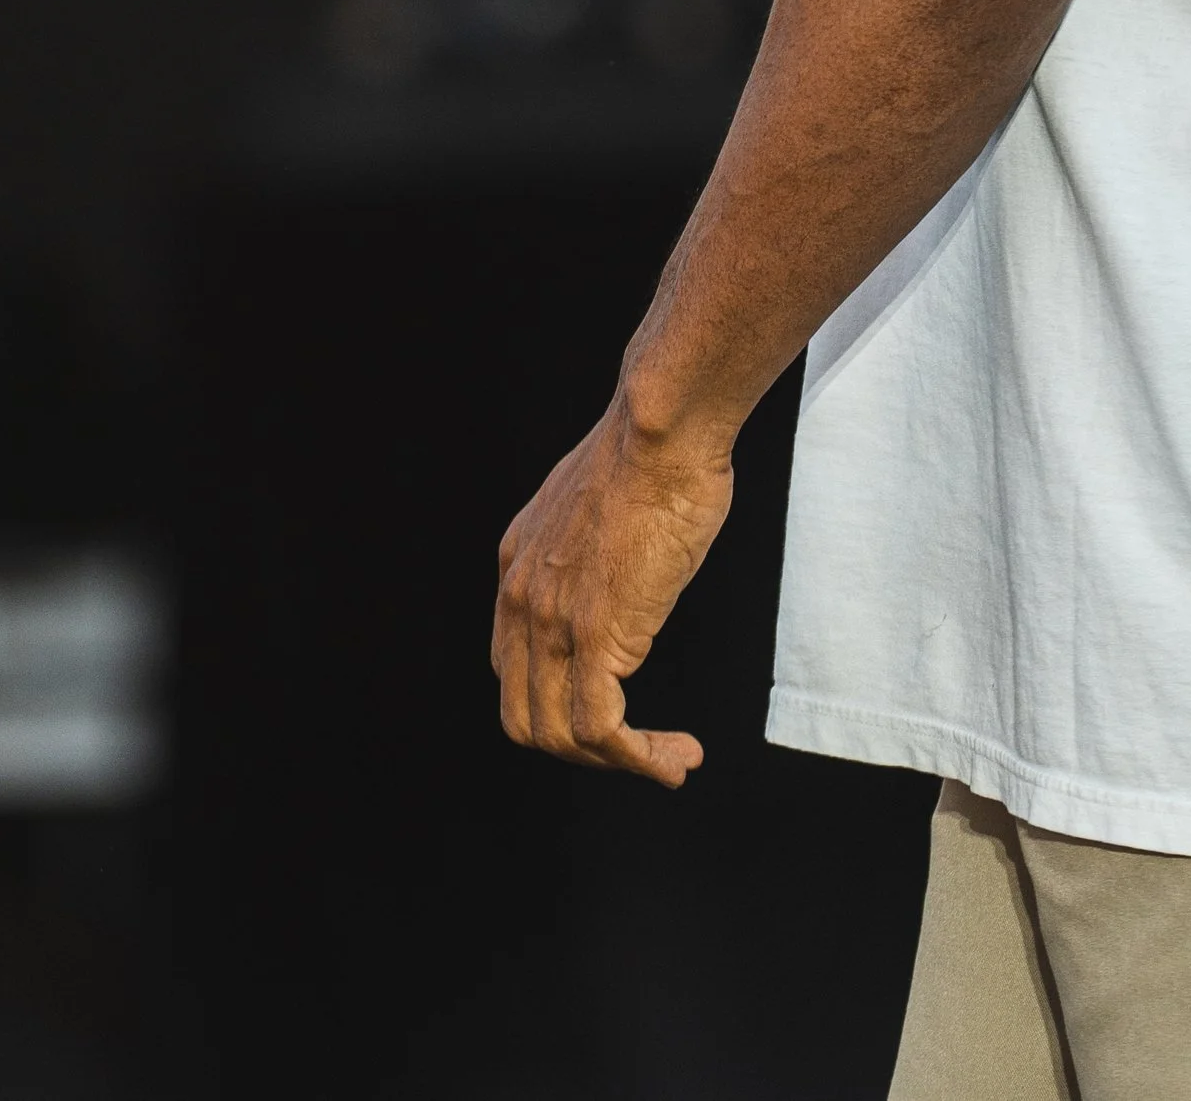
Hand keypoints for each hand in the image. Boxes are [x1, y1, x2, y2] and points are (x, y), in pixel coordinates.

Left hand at [492, 395, 733, 785]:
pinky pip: (600, 729)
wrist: (662, 425)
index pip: (514, 669)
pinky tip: (676, 759)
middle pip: (524, 717)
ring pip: (558, 736)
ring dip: (618, 764)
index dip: (560, 704)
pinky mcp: (594, 635)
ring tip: (672, 762)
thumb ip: (597, 543)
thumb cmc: (656, 449)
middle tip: (641, 751)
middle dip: (582, 750)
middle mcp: (521, 598)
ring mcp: (551, 620)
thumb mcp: (604, 503)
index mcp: (519, 564)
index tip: (616, 712)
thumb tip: (629, 561)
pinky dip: (639, 760)